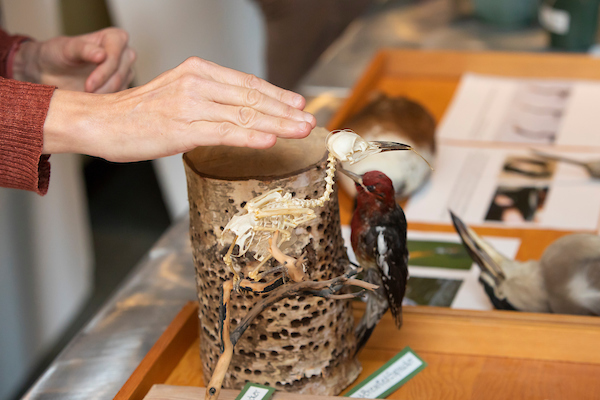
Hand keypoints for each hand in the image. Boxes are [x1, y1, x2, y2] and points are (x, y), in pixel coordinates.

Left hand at [13, 27, 134, 92]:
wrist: (52, 71)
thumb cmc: (58, 54)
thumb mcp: (66, 48)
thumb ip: (83, 49)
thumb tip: (102, 55)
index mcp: (115, 37)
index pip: (115, 56)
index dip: (103, 72)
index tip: (88, 86)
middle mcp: (125, 53)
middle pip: (120, 73)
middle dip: (103, 86)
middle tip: (85, 94)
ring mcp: (125, 71)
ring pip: (121, 87)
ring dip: (104, 95)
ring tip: (86, 98)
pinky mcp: (122, 86)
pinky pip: (119, 97)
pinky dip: (105, 101)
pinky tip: (91, 100)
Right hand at [43, 57, 316, 160]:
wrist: (102, 121)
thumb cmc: (142, 113)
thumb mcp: (181, 94)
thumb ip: (212, 99)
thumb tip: (244, 114)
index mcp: (200, 71)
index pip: (249, 84)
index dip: (278, 95)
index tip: (299, 106)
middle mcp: (198, 83)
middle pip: (252, 98)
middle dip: (285, 111)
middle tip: (310, 121)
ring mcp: (190, 105)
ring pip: (244, 115)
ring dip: (278, 124)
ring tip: (301, 130)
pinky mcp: (182, 128)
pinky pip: (224, 132)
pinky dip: (250, 136)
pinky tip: (269, 140)